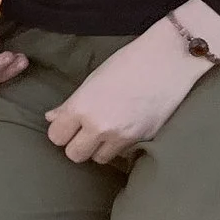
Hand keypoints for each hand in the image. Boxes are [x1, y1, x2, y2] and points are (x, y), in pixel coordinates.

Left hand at [44, 23, 215, 163]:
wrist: (167, 61)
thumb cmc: (127, 63)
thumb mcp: (93, 79)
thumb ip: (71, 103)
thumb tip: (52, 117)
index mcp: (82, 107)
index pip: (56, 136)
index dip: (60, 131)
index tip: (67, 125)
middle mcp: (99, 126)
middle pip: (74, 154)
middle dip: (77, 144)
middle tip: (84, 132)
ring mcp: (122, 136)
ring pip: (98, 158)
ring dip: (99, 148)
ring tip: (106, 130)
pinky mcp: (142, 140)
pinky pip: (120, 154)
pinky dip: (118, 147)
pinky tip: (123, 130)